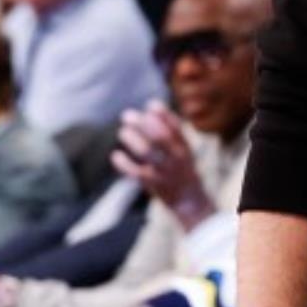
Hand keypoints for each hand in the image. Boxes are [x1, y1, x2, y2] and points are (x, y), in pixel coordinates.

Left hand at [112, 105, 212, 222]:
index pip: (176, 127)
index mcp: (184, 148)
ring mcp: (165, 171)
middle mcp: (176, 158)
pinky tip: (116, 155)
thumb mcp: (183, 148)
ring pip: (148, 152)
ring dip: (132, 139)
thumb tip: (152, 106)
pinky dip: (124, 163)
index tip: (150, 105)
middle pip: (160, 137)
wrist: (189, 202)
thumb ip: (172, 129)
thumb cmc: (181, 169)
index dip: (163, 114)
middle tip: (127, 115)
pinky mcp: (153, 184)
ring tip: (122, 133)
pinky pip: (136, 172)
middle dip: (142, 123)